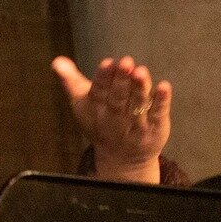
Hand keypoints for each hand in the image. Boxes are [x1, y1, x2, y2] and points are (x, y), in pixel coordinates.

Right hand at [51, 55, 170, 182]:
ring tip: (142, 71)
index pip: (99, 91)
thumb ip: (71, 81)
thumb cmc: (101, 124)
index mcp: (97, 108)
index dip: (103, 78)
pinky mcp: (155, 128)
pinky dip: (161, 101)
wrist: (122, 160)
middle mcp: (115, 117)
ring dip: (140, 88)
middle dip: (121, 81)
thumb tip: (56, 61)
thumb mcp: (83, 104)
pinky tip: (164, 87)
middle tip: (126, 62)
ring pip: (137, 104)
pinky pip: (158, 113)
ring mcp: (136, 124)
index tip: (107, 63)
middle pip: (118, 98)